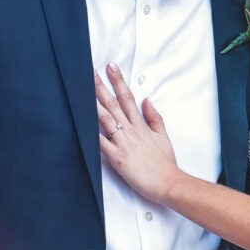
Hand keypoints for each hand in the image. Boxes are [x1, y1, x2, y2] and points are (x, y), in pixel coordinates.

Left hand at [95, 65, 181, 204]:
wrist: (168, 182)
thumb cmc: (165, 163)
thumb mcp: (163, 136)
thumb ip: (154, 117)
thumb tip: (147, 100)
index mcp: (140, 125)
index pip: (127, 97)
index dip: (118, 81)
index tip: (110, 67)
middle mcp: (130, 130)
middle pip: (112, 103)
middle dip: (100, 86)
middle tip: (89, 70)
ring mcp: (123, 143)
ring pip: (105, 118)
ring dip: (93, 103)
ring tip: (82, 89)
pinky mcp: (117, 157)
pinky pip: (101, 143)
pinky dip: (91, 133)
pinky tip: (81, 123)